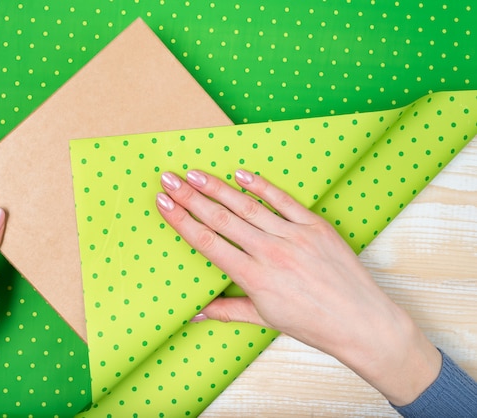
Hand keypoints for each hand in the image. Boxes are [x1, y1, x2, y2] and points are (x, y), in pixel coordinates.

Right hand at [156, 169, 440, 406]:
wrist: (361, 322)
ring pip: (247, 206)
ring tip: (194, 173)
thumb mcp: (265, 319)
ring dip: (217, 188)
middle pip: (221, 218)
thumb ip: (227, 310)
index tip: (163, 203)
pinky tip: (240, 174)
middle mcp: (270, 253)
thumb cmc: (312, 324)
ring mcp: (294, 236)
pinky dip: (261, 186)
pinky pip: (283, 200)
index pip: (208, 242)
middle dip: (190, 196)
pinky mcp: (315, 226)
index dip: (182, 220)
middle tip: (169, 178)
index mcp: (253, 278)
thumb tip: (195, 313)